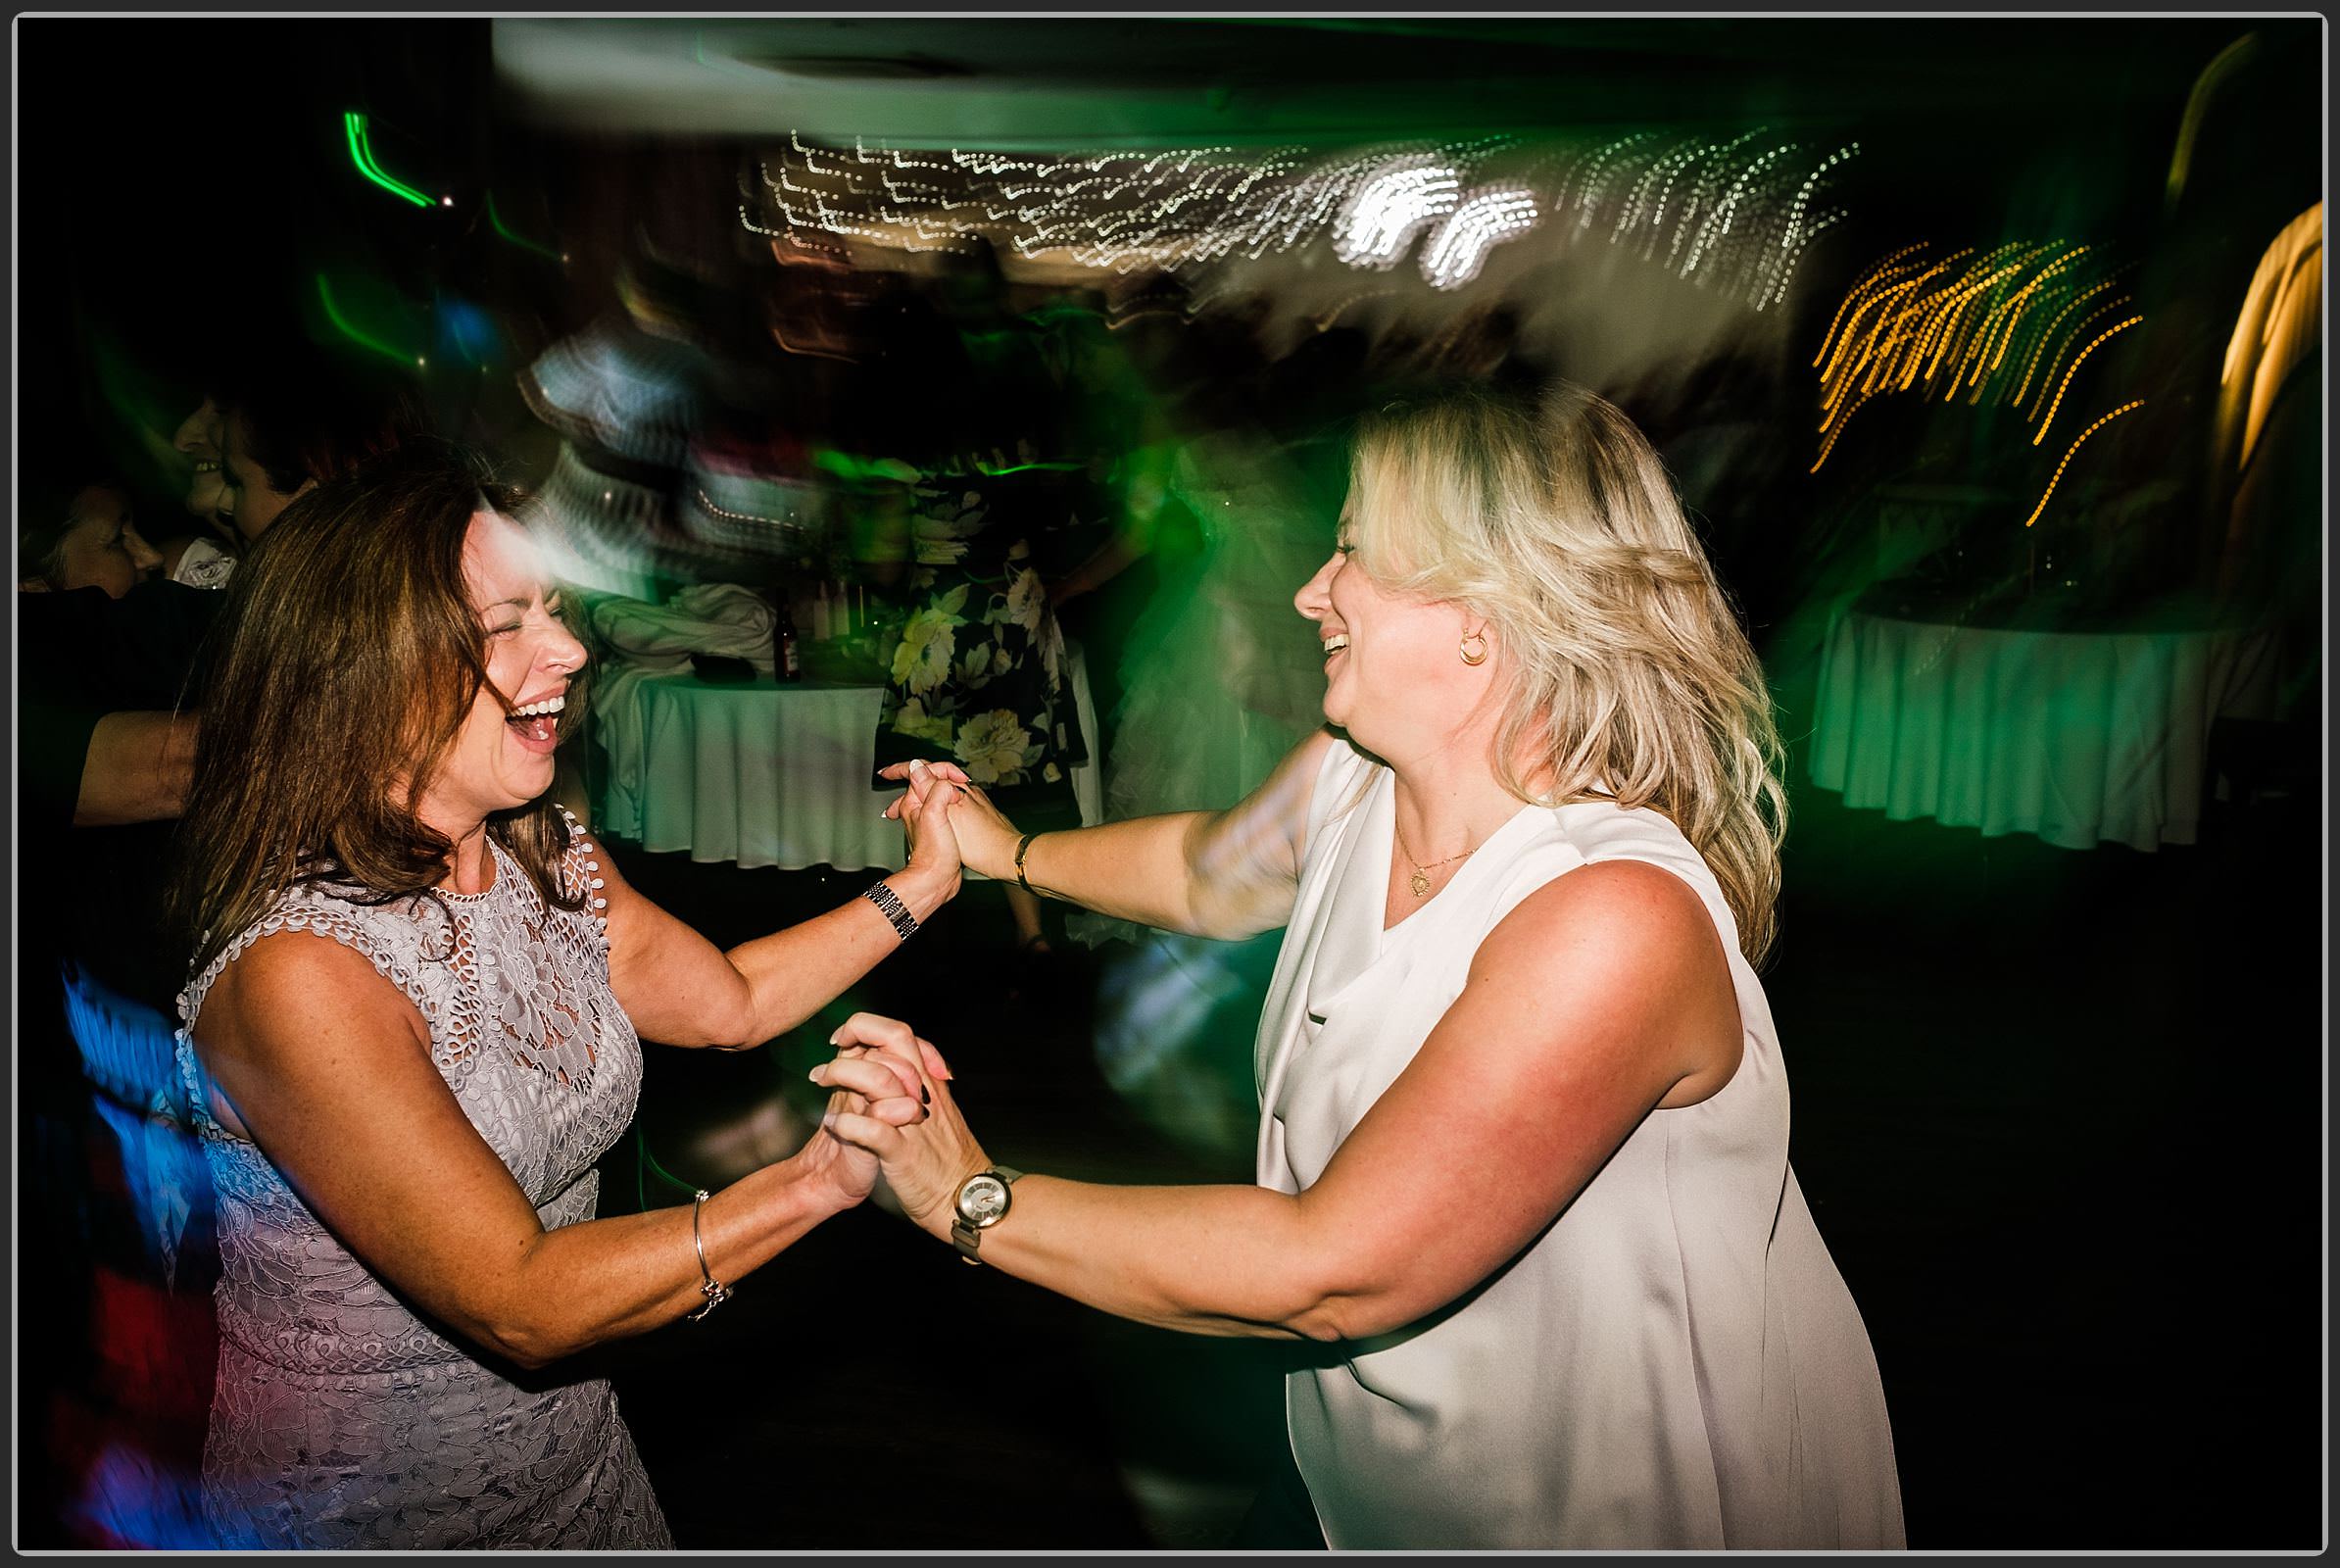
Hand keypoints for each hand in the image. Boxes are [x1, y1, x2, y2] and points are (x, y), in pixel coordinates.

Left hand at [814, 1012, 982, 1240]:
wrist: (965, 1197)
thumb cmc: (944, 1158)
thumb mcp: (934, 1111)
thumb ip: (912, 1086)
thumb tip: (884, 1063)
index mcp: (927, 1081)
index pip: (898, 1032)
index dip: (864, 1027)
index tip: (843, 1040)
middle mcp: (922, 1092)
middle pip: (893, 1039)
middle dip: (853, 1038)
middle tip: (828, 1058)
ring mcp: (913, 1121)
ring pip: (880, 1077)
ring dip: (842, 1074)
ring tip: (822, 1085)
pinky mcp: (904, 1153)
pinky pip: (873, 1129)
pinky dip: (848, 1124)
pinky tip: (834, 1124)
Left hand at [879, 760, 1021, 882]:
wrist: (937, 879)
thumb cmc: (934, 853)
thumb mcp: (934, 813)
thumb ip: (935, 789)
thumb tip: (933, 772)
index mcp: (913, 802)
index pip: (920, 770)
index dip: (940, 768)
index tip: (956, 774)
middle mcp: (917, 809)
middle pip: (928, 780)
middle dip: (942, 774)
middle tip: (958, 777)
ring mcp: (928, 819)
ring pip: (937, 793)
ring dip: (947, 788)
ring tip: (959, 785)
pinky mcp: (939, 829)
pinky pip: (945, 807)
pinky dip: (952, 802)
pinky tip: (959, 807)